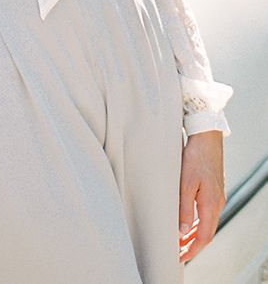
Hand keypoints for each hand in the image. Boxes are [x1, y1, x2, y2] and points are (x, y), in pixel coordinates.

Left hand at [178, 129, 224, 262]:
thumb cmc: (194, 158)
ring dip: (195, 234)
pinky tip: (188, 223)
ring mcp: (217, 197)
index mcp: (211, 205)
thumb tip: (181, 232)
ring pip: (207, 223)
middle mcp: (217, 204)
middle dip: (193, 245)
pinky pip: (206, 213)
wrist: (206, 138)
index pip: (204, 236)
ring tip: (181, 242)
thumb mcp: (185, 183)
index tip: (181, 257)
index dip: (192, 249)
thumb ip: (183, 208)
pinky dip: (197, 222)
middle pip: (207, 232)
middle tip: (179, 253)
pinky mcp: (214, 190)